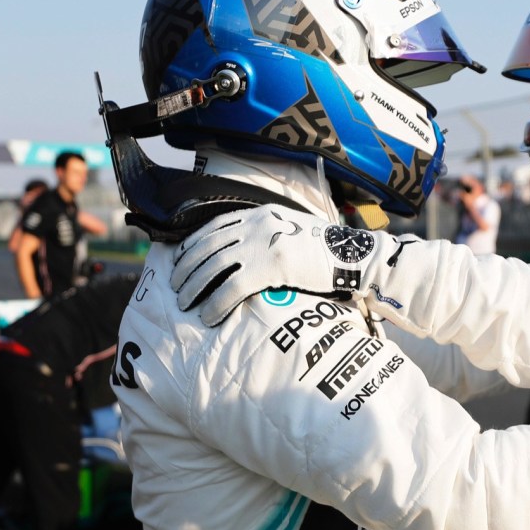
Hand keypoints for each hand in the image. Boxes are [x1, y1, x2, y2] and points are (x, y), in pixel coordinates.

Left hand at [170, 204, 403, 326]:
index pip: (215, 226)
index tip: (181, 259)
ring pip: (214, 266)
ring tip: (184, 303)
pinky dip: (216, 302)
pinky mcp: (270, 266)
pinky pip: (232, 287)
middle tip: (175, 285)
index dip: (193, 244)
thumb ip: (271, 235)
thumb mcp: (294, 230)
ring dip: (195, 286)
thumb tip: (250, 254)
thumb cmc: (328, 251)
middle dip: (187, 267)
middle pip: (209, 245)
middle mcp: (258, 225)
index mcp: (262, 214)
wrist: (354, 256)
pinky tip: (208, 315)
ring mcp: (263, 244)